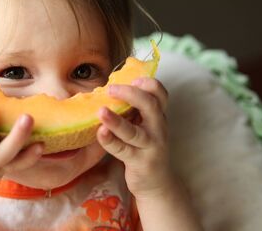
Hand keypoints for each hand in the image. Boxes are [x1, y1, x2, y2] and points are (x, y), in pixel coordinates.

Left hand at [97, 77, 171, 199]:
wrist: (157, 182)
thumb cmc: (144, 147)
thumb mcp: (144, 125)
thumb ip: (133, 109)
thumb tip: (107, 89)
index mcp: (158, 115)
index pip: (160, 94)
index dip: (149, 83)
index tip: (134, 79)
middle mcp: (158, 128)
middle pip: (150, 106)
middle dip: (131, 94)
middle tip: (111, 89)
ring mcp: (150, 146)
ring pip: (134, 132)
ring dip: (116, 121)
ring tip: (101, 111)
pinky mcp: (139, 162)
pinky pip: (122, 150)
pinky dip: (110, 141)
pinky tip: (100, 133)